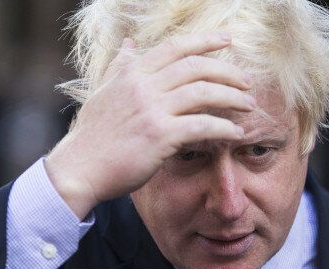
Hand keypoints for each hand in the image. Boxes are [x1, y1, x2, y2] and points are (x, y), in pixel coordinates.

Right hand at [45, 32, 254, 218]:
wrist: (79, 169)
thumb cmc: (93, 135)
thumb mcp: (103, 92)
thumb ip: (119, 67)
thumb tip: (127, 43)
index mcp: (132, 73)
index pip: (175, 47)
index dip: (205, 41)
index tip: (228, 40)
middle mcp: (143, 86)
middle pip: (196, 67)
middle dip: (228, 72)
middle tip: (247, 82)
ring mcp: (151, 110)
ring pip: (203, 93)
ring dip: (232, 98)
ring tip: (249, 105)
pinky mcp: (159, 136)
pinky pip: (202, 126)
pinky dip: (224, 128)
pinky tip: (236, 133)